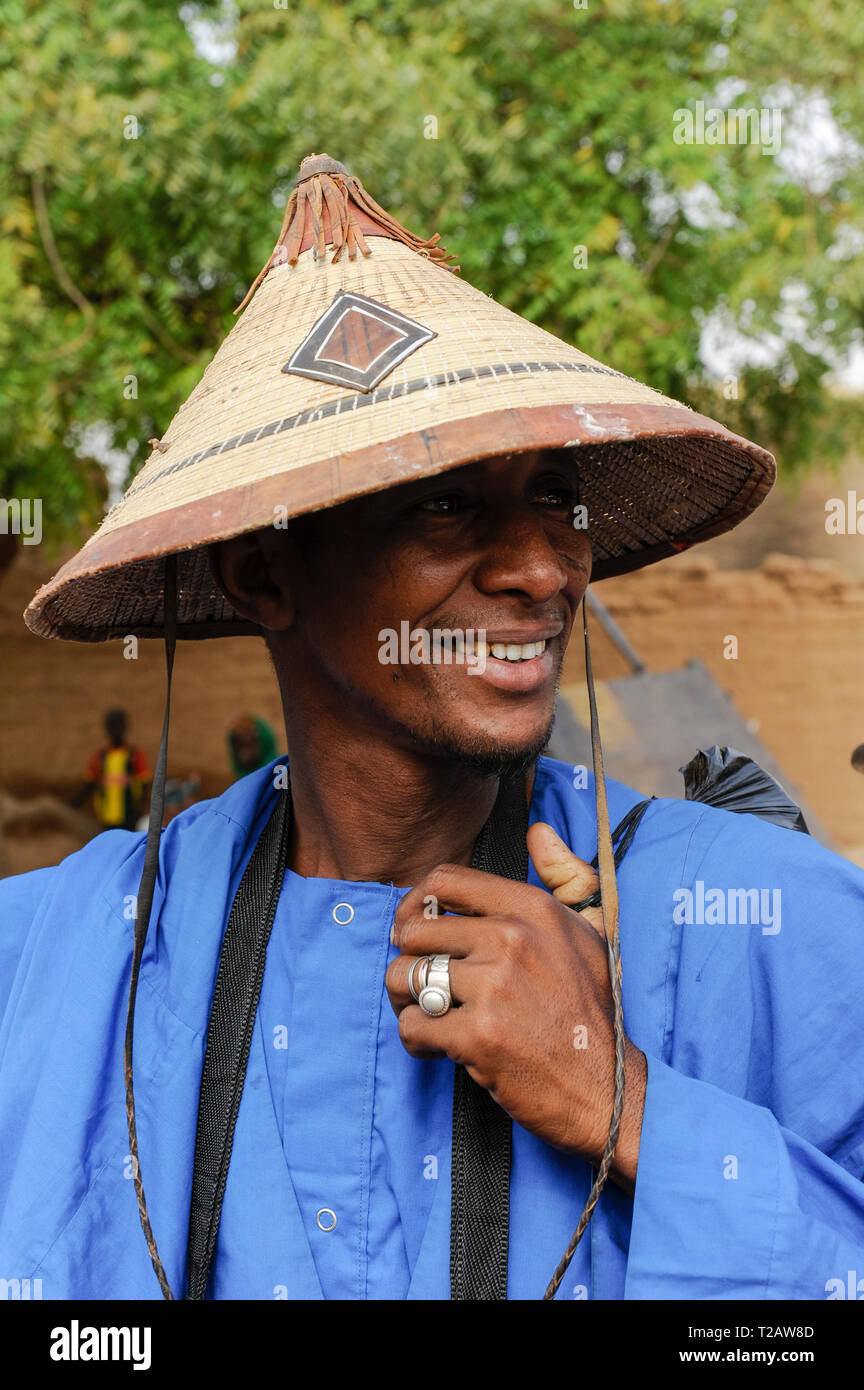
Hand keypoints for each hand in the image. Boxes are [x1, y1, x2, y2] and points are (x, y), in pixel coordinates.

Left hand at [386, 823, 645, 1190]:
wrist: (608, 1090)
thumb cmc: (593, 1011)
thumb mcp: (591, 932)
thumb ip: (566, 876)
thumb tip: (540, 831)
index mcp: (532, 908)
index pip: (444, 881)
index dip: (416, 903)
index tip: (417, 930)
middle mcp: (512, 939)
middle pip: (414, 929)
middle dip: (407, 958)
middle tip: (422, 983)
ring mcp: (494, 987)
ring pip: (403, 975)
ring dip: (405, 1000)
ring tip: (429, 1014)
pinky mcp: (477, 1034)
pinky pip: (411, 1025)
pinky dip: (416, 1040)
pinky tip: (439, 1047)